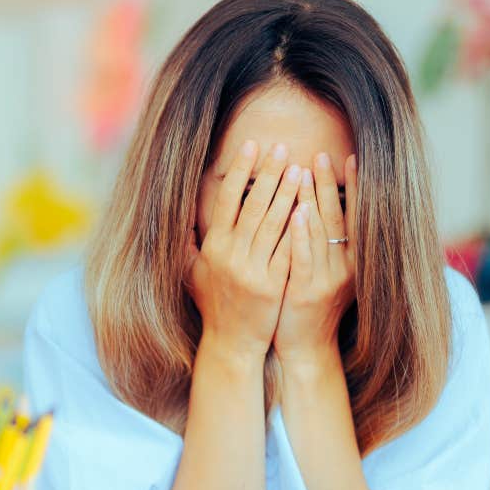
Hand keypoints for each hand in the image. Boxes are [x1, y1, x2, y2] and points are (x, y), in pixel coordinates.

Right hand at [190, 141, 301, 359]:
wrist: (231, 344)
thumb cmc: (213, 307)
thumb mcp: (191, 275)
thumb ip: (187, 246)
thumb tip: (179, 221)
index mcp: (213, 247)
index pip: (227, 200)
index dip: (240, 171)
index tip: (251, 145)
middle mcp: (231, 256)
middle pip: (253, 205)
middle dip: (268, 174)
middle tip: (282, 147)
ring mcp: (252, 270)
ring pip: (273, 223)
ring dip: (287, 193)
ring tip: (300, 168)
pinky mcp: (273, 285)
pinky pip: (288, 250)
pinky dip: (298, 228)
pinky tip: (310, 207)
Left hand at [273, 152, 357, 366]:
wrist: (305, 348)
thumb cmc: (312, 308)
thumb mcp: (329, 274)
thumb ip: (331, 243)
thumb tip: (326, 205)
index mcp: (353, 261)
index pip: (354, 216)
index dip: (354, 187)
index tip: (349, 158)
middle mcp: (344, 268)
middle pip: (337, 217)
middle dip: (329, 184)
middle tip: (321, 154)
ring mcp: (326, 280)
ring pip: (319, 232)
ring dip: (312, 199)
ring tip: (303, 170)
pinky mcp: (305, 291)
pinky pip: (303, 257)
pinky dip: (301, 234)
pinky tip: (296, 212)